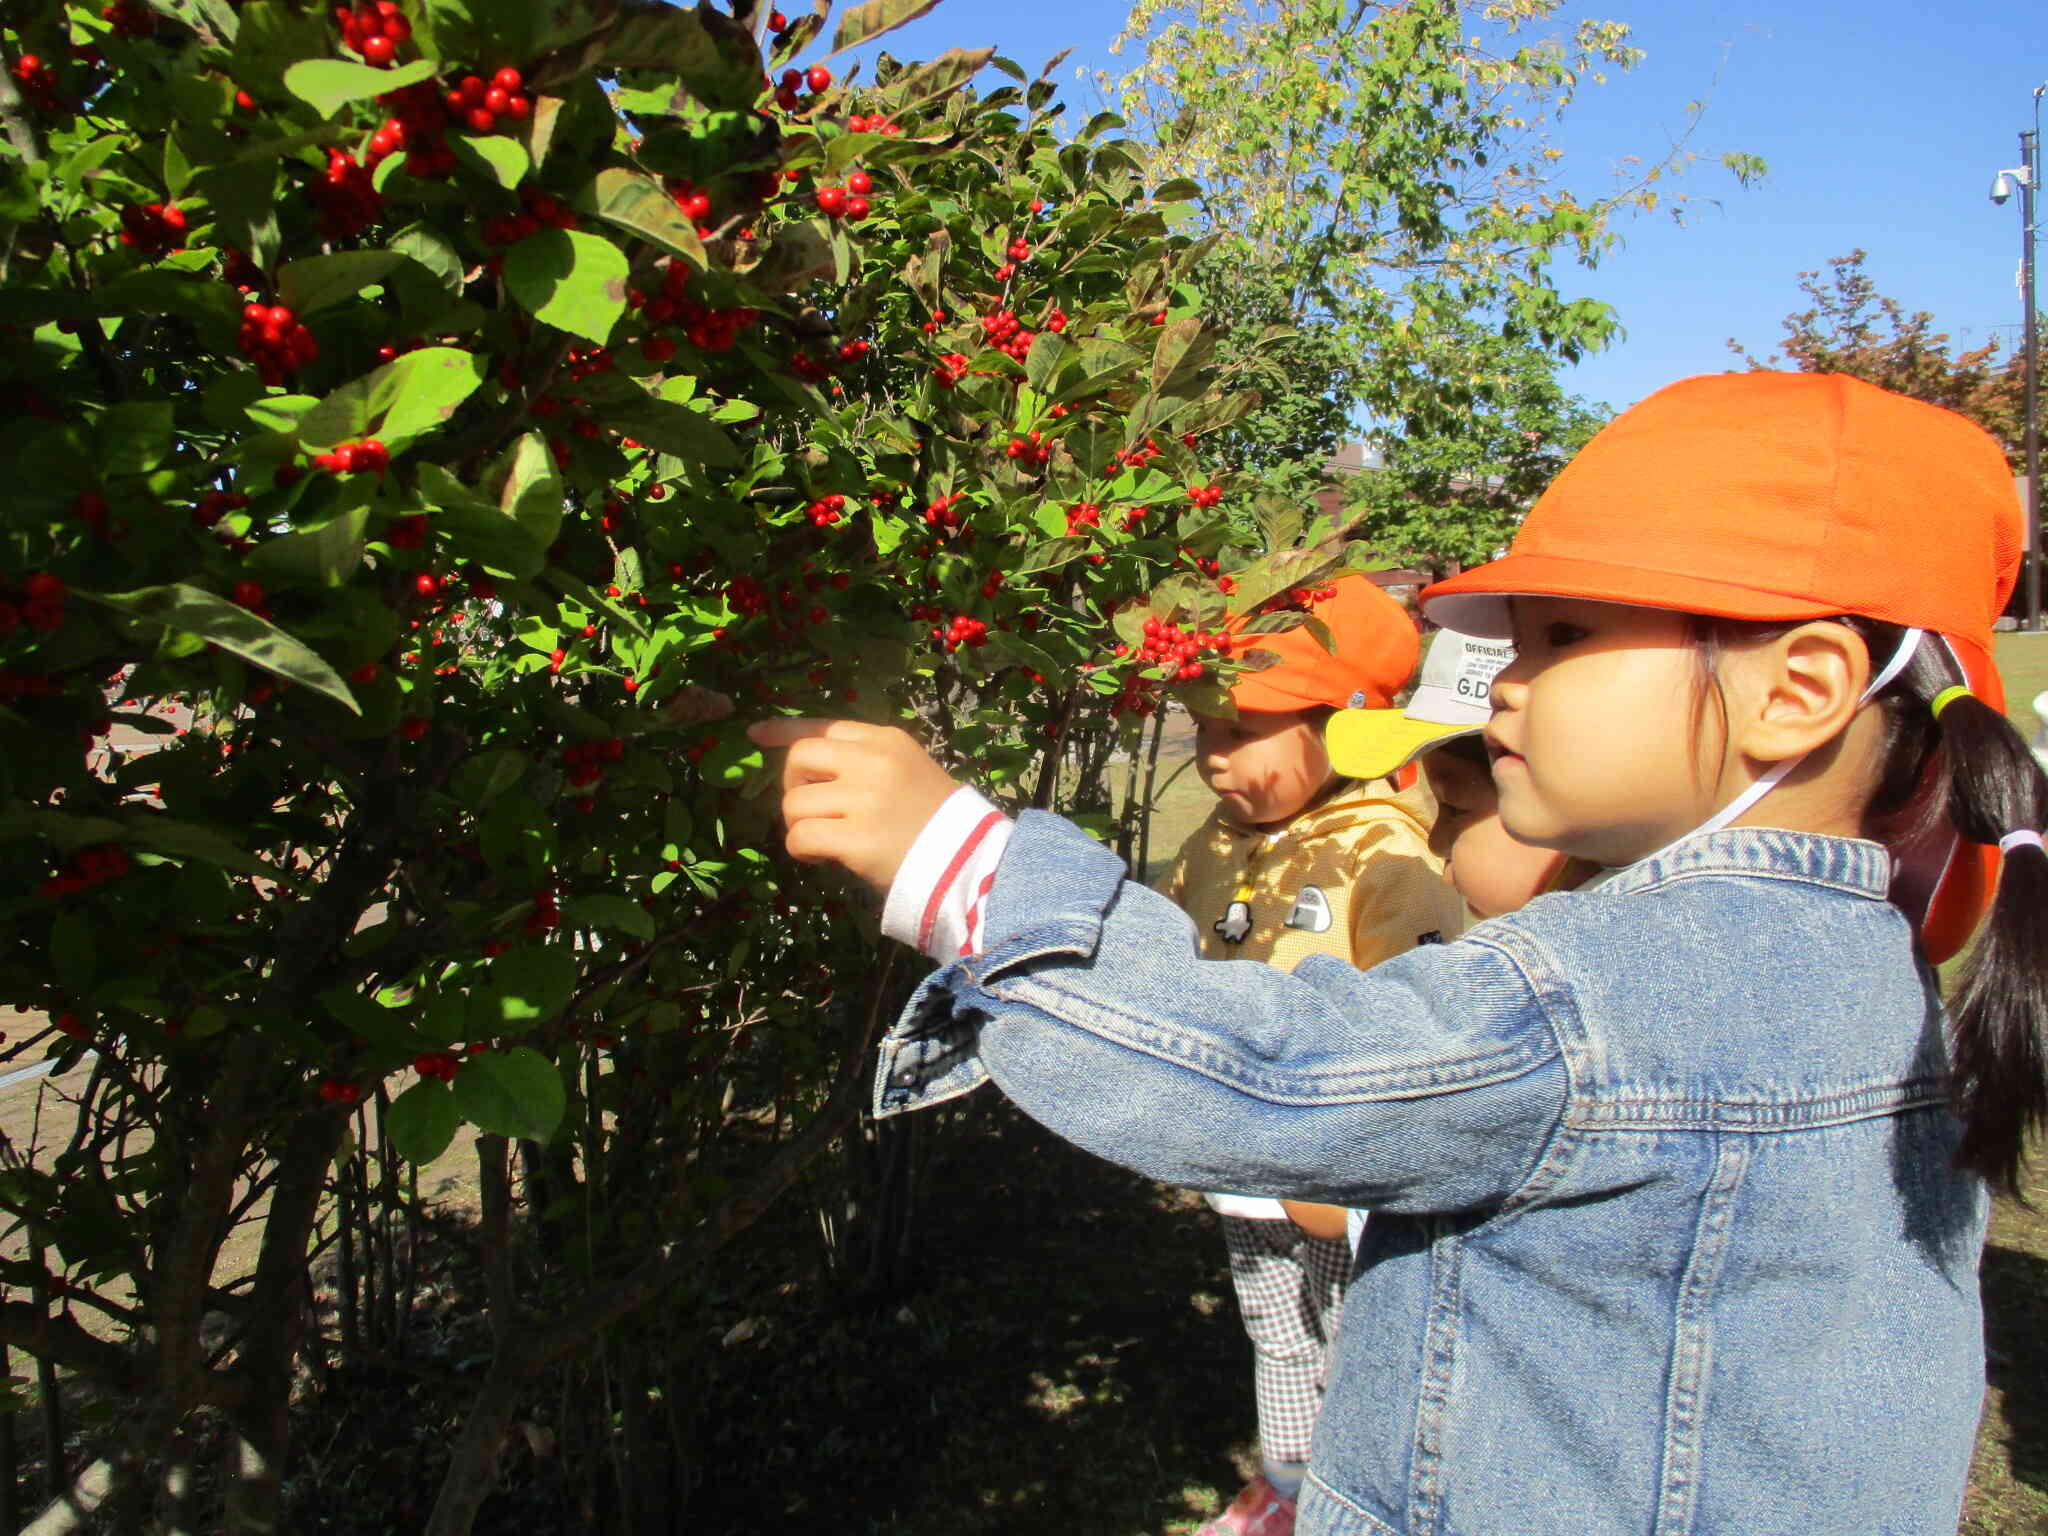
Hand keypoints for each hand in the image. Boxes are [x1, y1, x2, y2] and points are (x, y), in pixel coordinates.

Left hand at [745, 718, 960, 894]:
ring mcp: (863, 799)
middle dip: (792, 783)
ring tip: (824, 840)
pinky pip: (800, 837)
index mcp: (885, 740)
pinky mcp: (855, 838)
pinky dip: (801, 850)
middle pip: (799, 757)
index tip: (756, 733)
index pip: (822, 726)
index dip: (784, 729)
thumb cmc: (940, 818)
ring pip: (794, 803)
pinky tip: (820, 858)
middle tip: (810, 808)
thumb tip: (808, 769)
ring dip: (800, 824)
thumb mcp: (909, 768)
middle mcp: (871, 762)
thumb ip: (866, 761)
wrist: (971, 859)